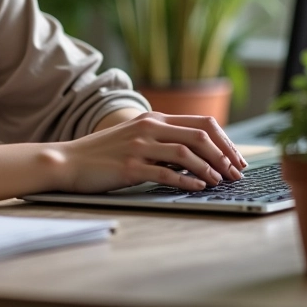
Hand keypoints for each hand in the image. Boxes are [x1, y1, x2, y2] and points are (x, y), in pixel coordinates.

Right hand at [57, 111, 247, 194]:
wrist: (69, 161)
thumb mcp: (135, 137)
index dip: (224, 140)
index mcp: (152, 118)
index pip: (201, 122)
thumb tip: (197, 154)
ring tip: (220, 181)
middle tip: (236, 173)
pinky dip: (186, 180)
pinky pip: (165, 173)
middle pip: (198, 135)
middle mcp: (148, 127)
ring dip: (208, 168)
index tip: (237, 158)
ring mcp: (138, 146)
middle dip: (223, 154)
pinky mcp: (130, 167)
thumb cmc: (104, 153)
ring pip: (185, 152)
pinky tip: (197, 188)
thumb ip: (162, 140)